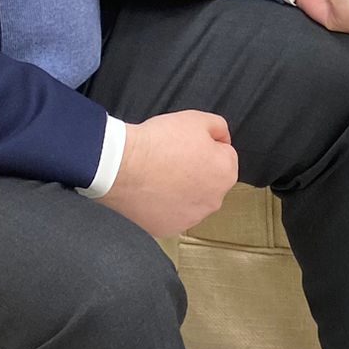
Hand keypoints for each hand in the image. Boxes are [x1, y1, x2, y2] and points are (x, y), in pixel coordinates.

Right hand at [99, 111, 237, 239]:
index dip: (203, 146)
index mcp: (226, 173)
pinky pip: (171, 214)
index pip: (223, 156)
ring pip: (191, 199)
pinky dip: (164, 205)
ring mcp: (192, 218)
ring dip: (181, 190)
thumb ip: (219, 128)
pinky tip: (152, 192)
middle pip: (208, 180)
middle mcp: (214, 200)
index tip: (186, 145)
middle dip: (196, 171)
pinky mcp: (169, 229)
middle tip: (172, 159)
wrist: (122, 165)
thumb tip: (222, 139)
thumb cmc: (158, 143)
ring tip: (159, 175)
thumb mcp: (197, 119)